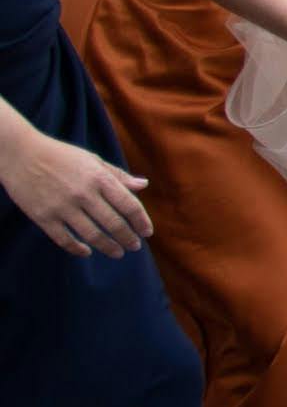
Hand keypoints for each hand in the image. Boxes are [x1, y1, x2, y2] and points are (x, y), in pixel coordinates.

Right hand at [2, 128, 148, 255]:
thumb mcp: (92, 160)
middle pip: (113, 224)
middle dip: (128, 238)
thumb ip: (118, 175)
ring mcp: (62, 207)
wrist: (20, 153)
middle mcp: (83, 194)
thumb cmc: (60, 155)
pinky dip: (77, 249)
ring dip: (108, 247)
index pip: (129, 205)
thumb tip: (143, 185)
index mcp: (99, 178)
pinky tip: (87, 252)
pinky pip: (64, 239)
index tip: (147, 232)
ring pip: (92, 235)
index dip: (141, 222)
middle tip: (135, 246)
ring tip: (117, 253)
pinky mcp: (43, 217)